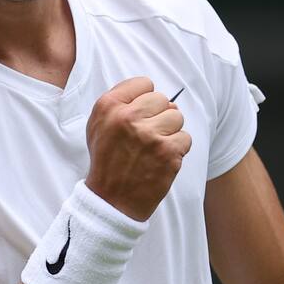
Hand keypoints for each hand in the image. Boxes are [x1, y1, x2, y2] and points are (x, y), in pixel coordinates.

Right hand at [84, 77, 191, 220]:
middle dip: (158, 116)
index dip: (144, 100)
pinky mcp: (168, 152)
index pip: (144, 83)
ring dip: (170, 132)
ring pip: (177, 117)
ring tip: (154, 148)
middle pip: (162, 99)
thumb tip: (156, 95)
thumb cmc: (107, 160)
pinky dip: (177, 150)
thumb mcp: (98, 124)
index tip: (140, 115)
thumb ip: (120, 102)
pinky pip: (185, 138)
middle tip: (146, 136)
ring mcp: (150, 135)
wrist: (111, 200)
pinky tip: (161, 159)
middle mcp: (128, 117)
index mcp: (109, 106)